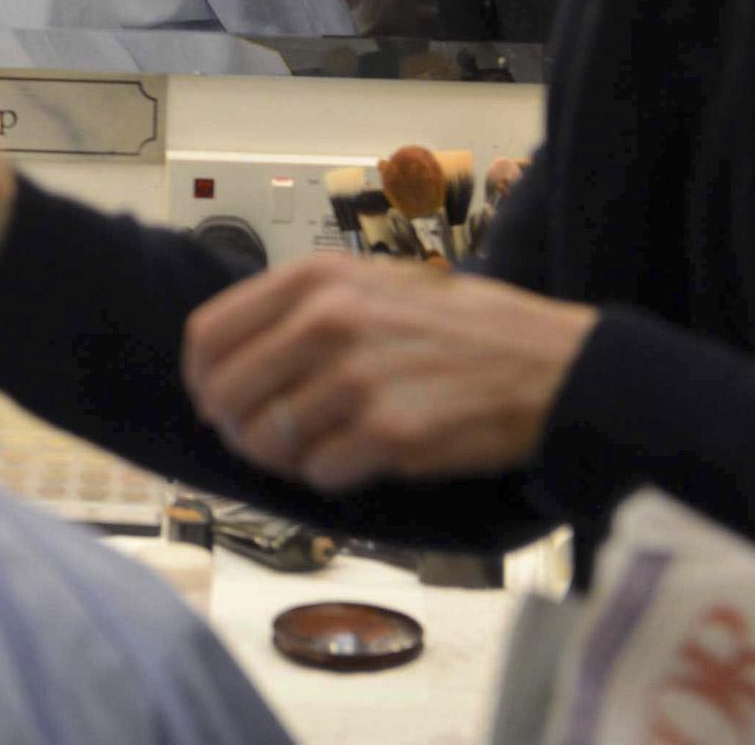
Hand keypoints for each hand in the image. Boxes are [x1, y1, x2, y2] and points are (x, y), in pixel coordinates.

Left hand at [180, 258, 598, 491]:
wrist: (553, 365)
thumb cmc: (459, 327)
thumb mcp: (369, 284)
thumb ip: (296, 311)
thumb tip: (224, 361)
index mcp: (315, 278)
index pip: (209, 335)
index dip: (202, 377)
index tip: (211, 398)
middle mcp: (328, 321)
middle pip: (226, 394)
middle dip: (235, 426)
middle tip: (260, 438)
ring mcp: (358, 377)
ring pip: (266, 441)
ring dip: (284, 457)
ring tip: (322, 445)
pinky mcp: (390, 432)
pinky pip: (319, 473)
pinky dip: (332, 476)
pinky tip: (364, 457)